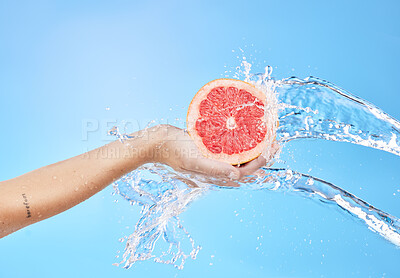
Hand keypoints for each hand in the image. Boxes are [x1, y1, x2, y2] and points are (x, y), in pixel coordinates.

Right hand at [149, 125, 278, 180]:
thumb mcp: (192, 160)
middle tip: (276, 141)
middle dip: (263, 155)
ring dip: (255, 149)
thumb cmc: (172, 151)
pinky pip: (231, 150)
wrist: (157, 142)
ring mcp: (215, 161)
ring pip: (241, 158)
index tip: (272, 148)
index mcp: (216, 176)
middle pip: (246, 166)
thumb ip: (213, 169)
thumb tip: (236, 175)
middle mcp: (218, 170)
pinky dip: (242, 143)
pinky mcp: (211, 151)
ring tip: (267, 137)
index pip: (245, 172)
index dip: (261, 162)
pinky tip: (248, 134)